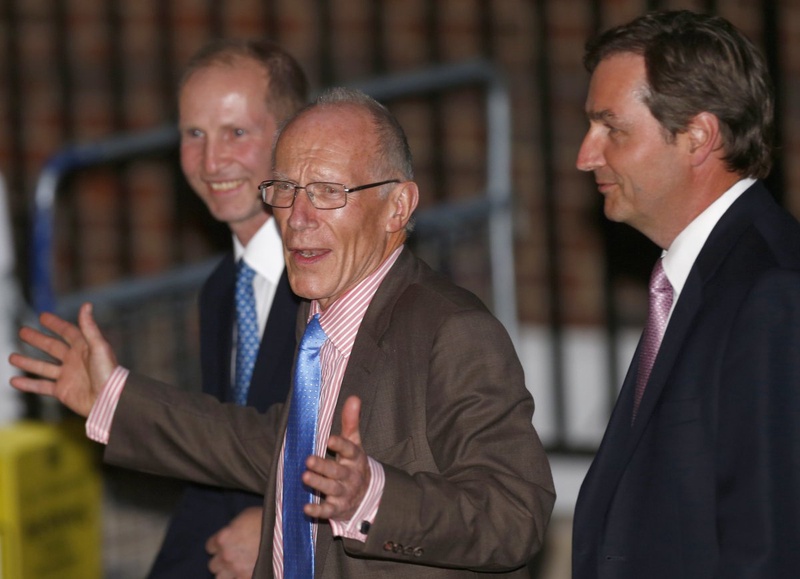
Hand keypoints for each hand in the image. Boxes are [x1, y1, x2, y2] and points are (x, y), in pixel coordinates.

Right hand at [8, 303, 116, 416]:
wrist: (109, 400)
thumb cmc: (108, 372)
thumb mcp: (98, 347)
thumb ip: (89, 327)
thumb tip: (86, 304)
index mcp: (85, 347)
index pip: (68, 332)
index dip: (56, 324)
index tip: (42, 317)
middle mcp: (75, 360)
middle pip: (52, 347)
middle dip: (37, 339)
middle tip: (22, 332)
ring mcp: (68, 376)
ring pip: (43, 367)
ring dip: (28, 362)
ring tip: (12, 357)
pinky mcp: (63, 391)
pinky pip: (42, 386)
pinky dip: (28, 384)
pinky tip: (14, 381)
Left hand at [206, 506, 262, 578]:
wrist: (287, 533)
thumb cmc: (269, 520)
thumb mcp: (246, 516)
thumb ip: (233, 528)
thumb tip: (231, 534)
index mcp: (224, 537)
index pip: (209, 546)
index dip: (219, 545)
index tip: (226, 545)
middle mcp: (226, 555)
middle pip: (213, 565)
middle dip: (222, 561)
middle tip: (233, 557)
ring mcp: (236, 569)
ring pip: (221, 578)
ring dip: (228, 573)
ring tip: (238, 567)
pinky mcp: (248, 578)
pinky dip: (240, 577)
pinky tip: (248, 570)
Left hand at [302, 395, 370, 521]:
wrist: (367, 495)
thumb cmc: (354, 463)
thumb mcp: (355, 443)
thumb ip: (351, 422)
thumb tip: (354, 397)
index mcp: (355, 458)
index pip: (350, 450)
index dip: (341, 445)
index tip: (330, 439)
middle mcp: (351, 476)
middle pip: (338, 471)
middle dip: (323, 466)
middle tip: (308, 460)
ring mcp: (345, 493)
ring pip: (332, 489)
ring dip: (319, 483)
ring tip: (305, 477)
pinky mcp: (337, 508)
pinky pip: (327, 511)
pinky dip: (317, 510)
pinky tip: (305, 508)